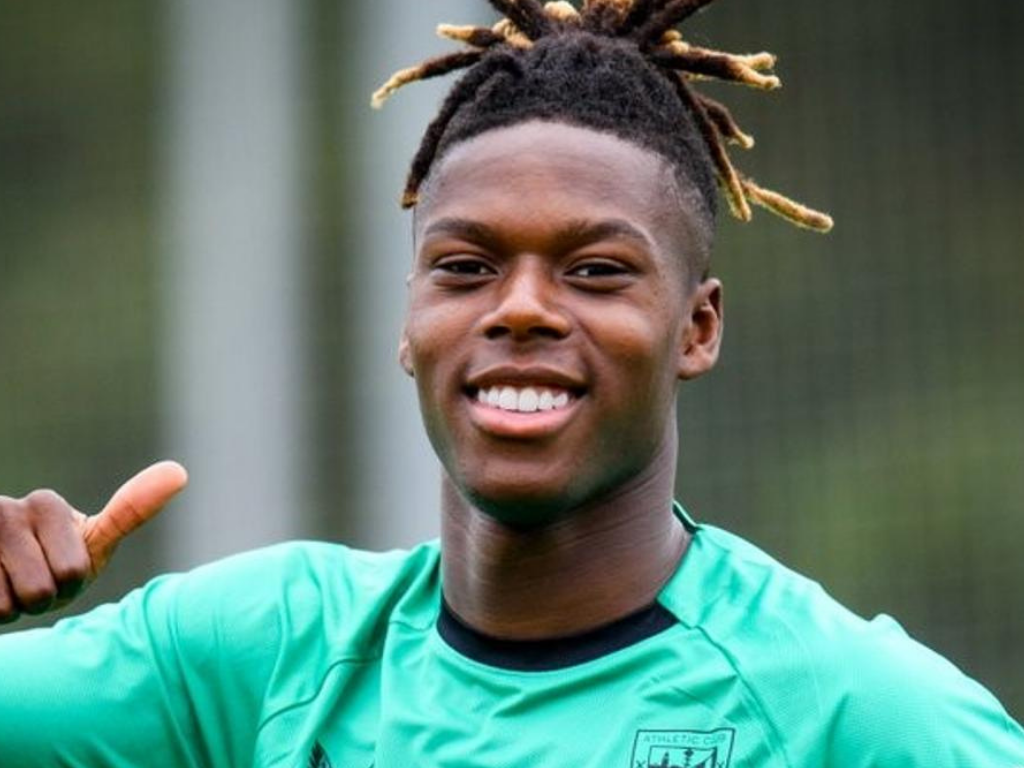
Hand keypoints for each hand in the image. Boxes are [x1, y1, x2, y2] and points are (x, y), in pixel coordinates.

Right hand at [0, 461, 187, 623]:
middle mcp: (3, 509)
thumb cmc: (49, 568)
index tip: (60, 569)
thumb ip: (131, 510)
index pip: (73, 571)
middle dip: (39, 601)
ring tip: (7, 589)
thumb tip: (179, 471)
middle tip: (31, 585)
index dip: (70, 584)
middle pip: (41, 590)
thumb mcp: (92, 544)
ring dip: (9, 610)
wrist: (0, 588)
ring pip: (7, 605)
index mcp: (45, 505)